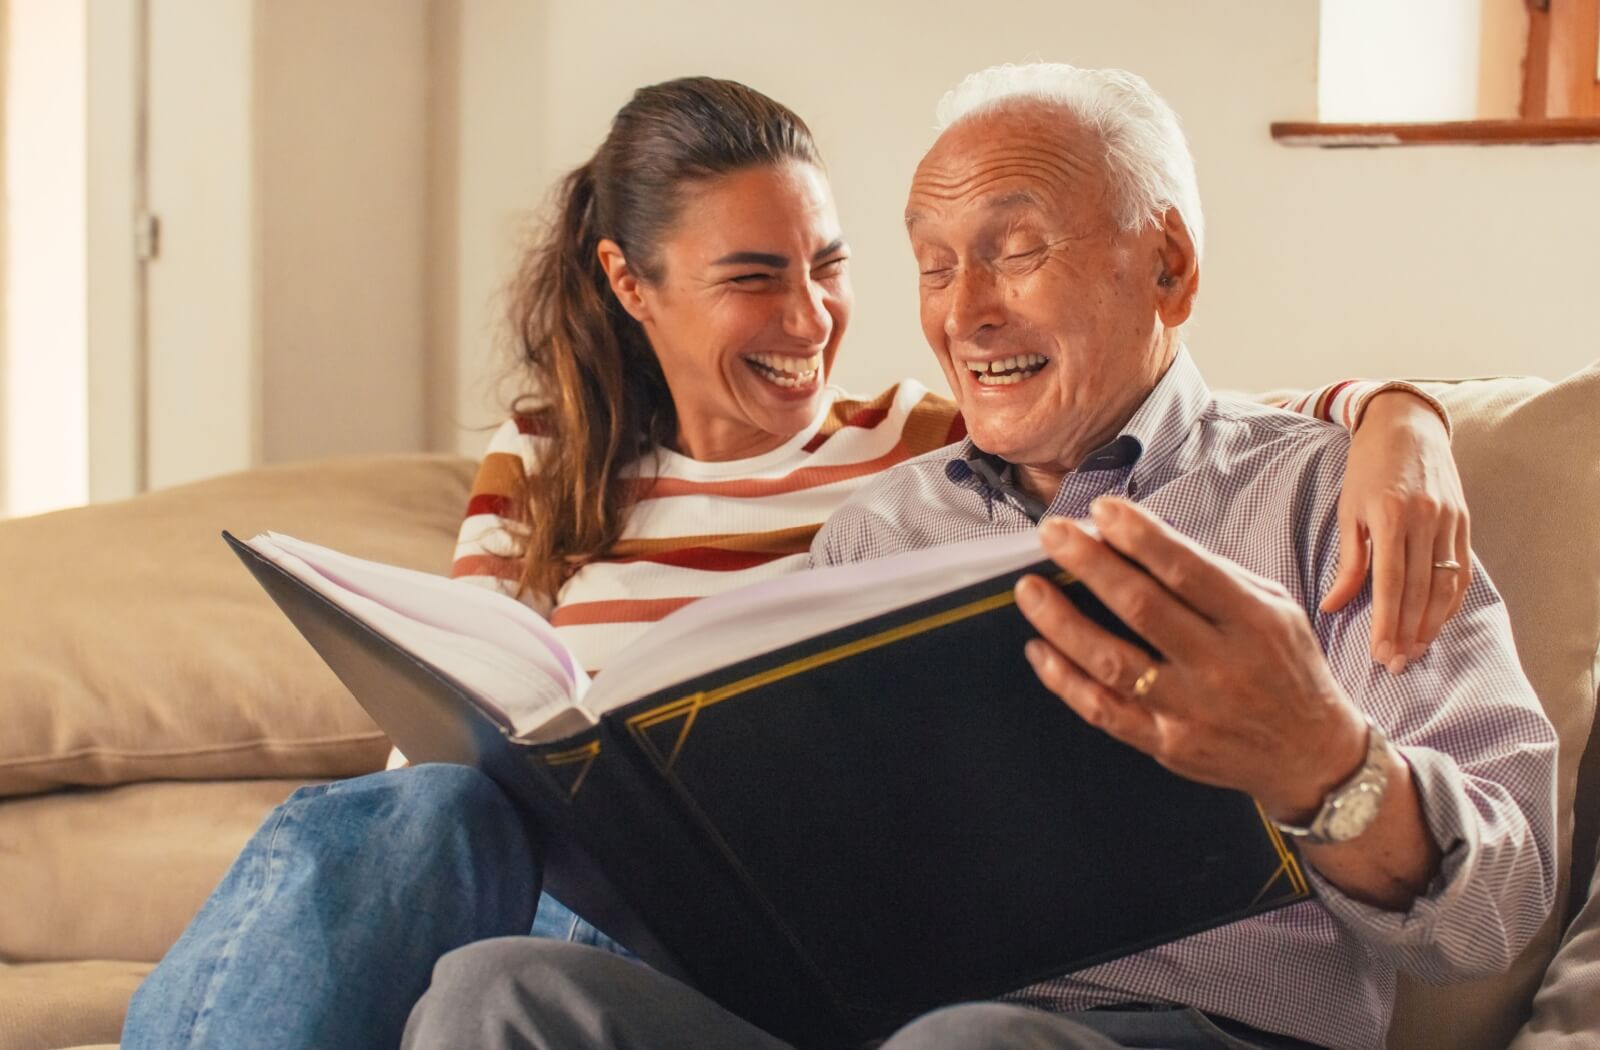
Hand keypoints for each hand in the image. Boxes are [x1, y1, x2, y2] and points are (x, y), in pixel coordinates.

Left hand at [1016, 500, 1367, 823]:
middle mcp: (1222, 666)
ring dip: (1062, 622)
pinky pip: (1104, 710)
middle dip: (1089, 564)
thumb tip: (1140, 538)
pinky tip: (1039, 649)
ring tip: (1030, 590)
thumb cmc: (1285, 667)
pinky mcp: (1167, 744)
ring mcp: (1192, 710)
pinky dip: (1064, 679)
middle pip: (1142, 608)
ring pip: (1112, 662)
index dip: (1139, 535)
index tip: (1100, 509)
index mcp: (1253, 622)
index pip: (1186, 570)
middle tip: (1052, 534)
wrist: (1312, 756)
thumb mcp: (1274, 608)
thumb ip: (1213, 575)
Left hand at [1323, 390, 1469, 674]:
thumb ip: (1349, 561)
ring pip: (1446, 584)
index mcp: (1389, 516)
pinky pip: (1461, 570)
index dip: (1387, 622)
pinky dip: (1451, 600)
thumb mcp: (1348, 510)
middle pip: (1419, 590)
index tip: (1380, 653)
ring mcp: (1450, 520)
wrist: (1407, 425)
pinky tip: (1438, 622)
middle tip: (1397, 664)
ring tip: (1416, 651)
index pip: (1390, 583)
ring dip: (1432, 623)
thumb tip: (1333, 606)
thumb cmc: (1367, 468)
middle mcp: (1424, 520)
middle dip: (1408, 632)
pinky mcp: (1464, 520)